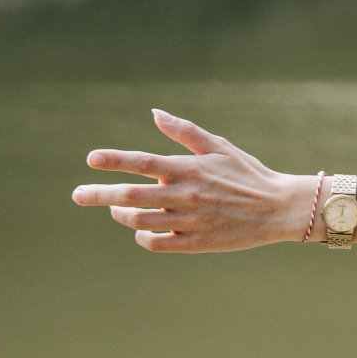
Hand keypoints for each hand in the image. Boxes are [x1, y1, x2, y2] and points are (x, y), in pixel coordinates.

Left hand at [71, 110, 307, 252]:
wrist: (279, 208)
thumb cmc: (248, 174)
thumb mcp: (219, 147)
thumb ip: (185, 132)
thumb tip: (155, 114)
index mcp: (189, 169)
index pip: (143, 162)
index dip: (115, 160)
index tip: (91, 159)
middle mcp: (185, 195)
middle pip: (130, 195)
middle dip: (97, 193)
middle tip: (77, 194)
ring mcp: (189, 221)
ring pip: (138, 221)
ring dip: (120, 213)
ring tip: (114, 207)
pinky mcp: (196, 243)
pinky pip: (157, 243)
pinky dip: (142, 237)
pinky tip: (141, 230)